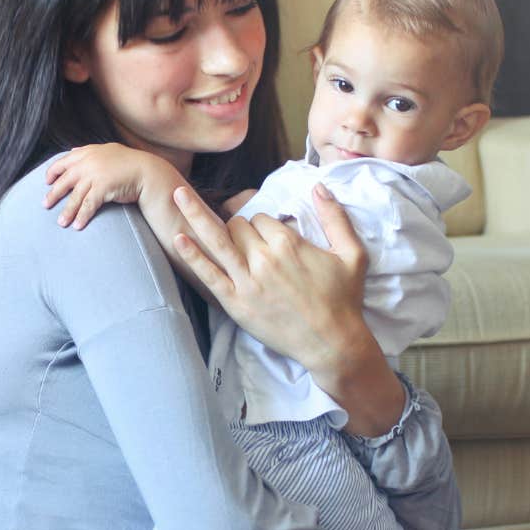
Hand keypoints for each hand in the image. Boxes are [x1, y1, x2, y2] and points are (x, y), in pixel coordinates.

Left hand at [43, 143, 147, 228]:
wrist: (147, 171)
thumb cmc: (128, 163)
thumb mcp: (107, 150)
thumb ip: (88, 151)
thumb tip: (72, 151)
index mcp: (88, 152)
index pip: (64, 162)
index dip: (53, 172)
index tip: (47, 182)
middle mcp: (89, 163)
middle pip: (65, 180)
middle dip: (54, 194)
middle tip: (45, 205)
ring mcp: (95, 175)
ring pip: (75, 196)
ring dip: (67, 211)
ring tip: (61, 223)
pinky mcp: (103, 188)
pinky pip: (88, 205)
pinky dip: (82, 216)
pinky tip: (77, 226)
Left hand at [173, 182, 403, 435]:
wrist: (332, 343)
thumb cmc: (344, 299)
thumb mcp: (352, 254)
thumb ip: (336, 217)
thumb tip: (319, 186)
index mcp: (288, 244)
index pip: (261, 218)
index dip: (262, 224)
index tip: (268, 235)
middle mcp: (263, 258)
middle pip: (238, 226)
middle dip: (239, 227)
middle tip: (247, 241)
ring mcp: (246, 281)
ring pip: (217, 239)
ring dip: (194, 213)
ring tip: (176, 193)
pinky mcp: (235, 302)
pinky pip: (208, 274)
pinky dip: (192, 255)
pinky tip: (178, 238)